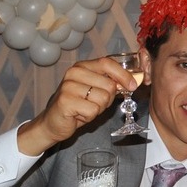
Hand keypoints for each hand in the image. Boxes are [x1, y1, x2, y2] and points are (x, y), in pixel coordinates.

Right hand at [18, 57, 139, 155]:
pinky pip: (93, 110)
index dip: (123, 74)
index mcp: (82, 66)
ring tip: (85, 108)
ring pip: (103, 98)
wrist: (53, 122)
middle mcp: (74, 73)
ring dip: (98, 109)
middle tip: (93, 103)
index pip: (107, 63)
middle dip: (108, 99)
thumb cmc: (77, 106)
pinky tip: (79, 115)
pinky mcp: (66, 101)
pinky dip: (89, 117)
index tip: (133, 85)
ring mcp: (68, 86)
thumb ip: (110, 84)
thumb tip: (133, 81)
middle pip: (109, 85)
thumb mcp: (95, 90)